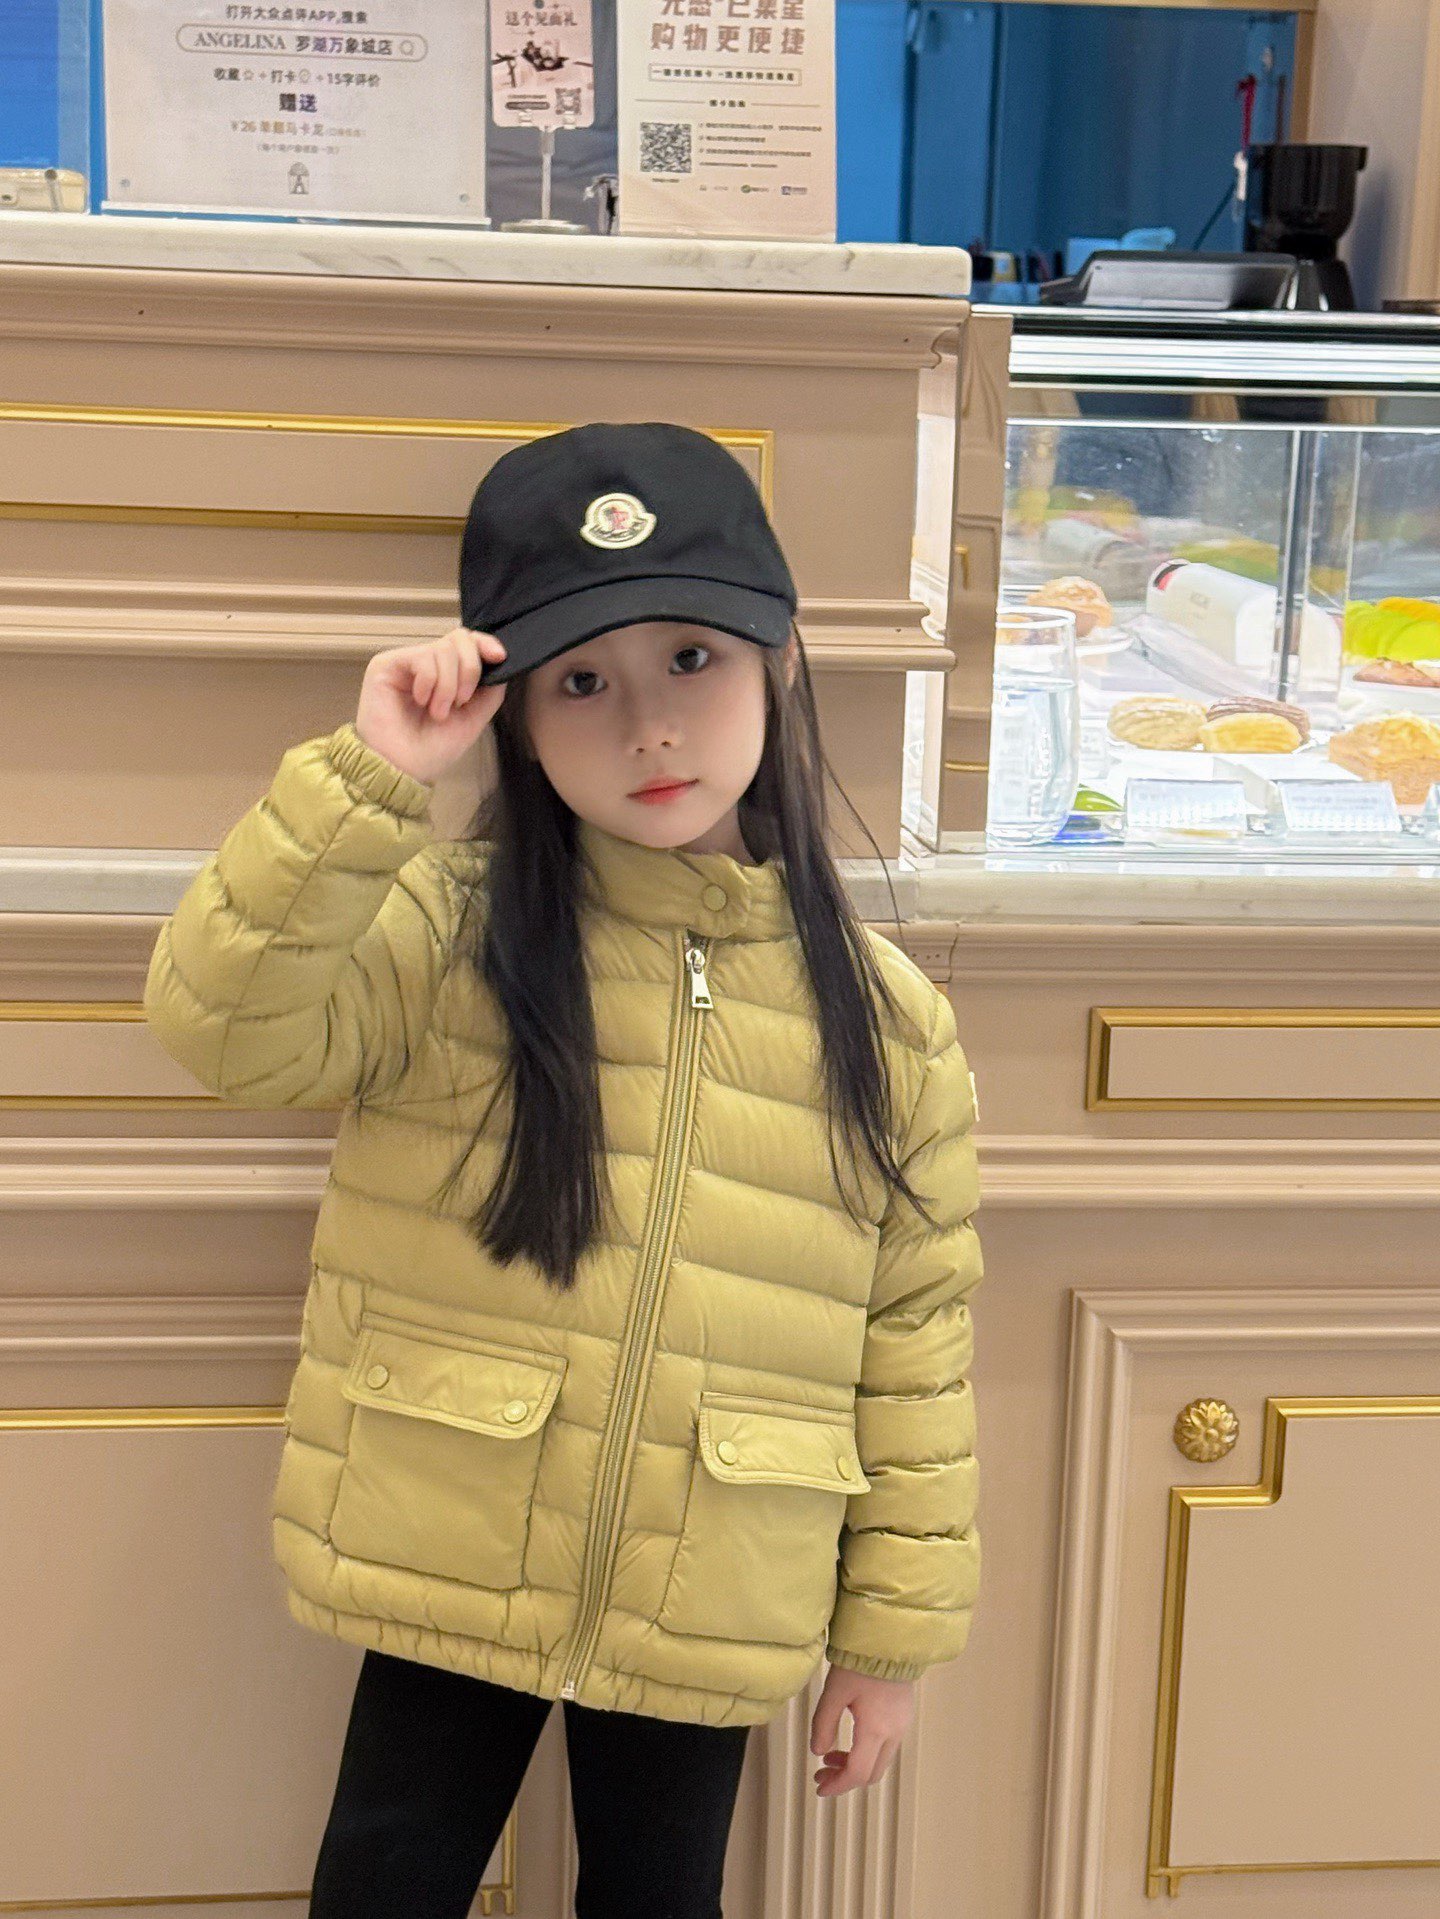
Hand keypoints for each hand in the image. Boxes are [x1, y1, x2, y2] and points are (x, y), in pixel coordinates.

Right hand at [355, 626, 508, 785]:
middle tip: (460, 702)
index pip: (468, 643)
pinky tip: (421, 701)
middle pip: (460, 639)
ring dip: (448, 685)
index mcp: (447, 675)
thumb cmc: (432, 750)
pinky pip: (422, 657)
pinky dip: (429, 682)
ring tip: (437, 712)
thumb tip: (501, 661)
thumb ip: (489, 691)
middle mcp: (427, 665)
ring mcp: (407, 663)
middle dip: (470, 670)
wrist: (402, 770)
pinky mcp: (386, 664)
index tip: (499, 657)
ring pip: (444, 649)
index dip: (485, 644)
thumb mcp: (472, 719)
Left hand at [809, 1664, 915, 1796]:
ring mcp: (902, 1725)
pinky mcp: (904, 1715)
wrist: (889, 1638)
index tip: (819, 1787)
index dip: (837, 1785)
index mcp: (876, 1730)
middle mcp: (894, 1733)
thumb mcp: (833, 1692)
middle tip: (822, 1772)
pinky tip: (850, 1739)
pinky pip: (886, 1746)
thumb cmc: (859, 1662)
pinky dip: (867, 1752)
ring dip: (856, 1765)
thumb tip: (818, 1751)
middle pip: (872, 1773)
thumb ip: (823, 1724)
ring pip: (880, 1761)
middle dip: (845, 1778)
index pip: (857, 1773)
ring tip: (831, 1756)